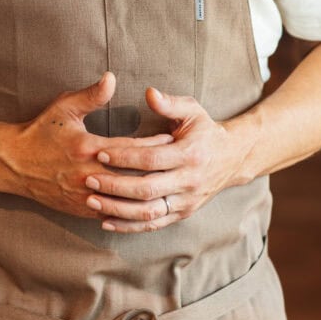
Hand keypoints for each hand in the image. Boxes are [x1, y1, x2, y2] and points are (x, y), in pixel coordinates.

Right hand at [0, 73, 172, 219]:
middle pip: (133, 175)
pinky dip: (131, 210)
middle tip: (179, 163)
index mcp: (88, 148)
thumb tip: (112, 77)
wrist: (14, 164)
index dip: (154, 143)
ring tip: (169, 184)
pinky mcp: (81, 209)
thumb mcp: (64, 108)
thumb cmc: (41, 132)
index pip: (131, 147)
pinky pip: (113, 213)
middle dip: (158, 169)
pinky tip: (147, 205)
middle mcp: (88, 175)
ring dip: (148, 193)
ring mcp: (85, 196)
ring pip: (125, 200)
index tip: (173, 137)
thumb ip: (91, 95)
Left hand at [82, 88, 251, 232]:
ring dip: (118, 209)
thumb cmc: (205, 130)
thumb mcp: (192, 111)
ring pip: (148, 212)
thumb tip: (149, 93)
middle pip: (147, 189)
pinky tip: (106, 222)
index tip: (99, 153)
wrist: (231, 158)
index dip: (124, 157)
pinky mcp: (183, 214)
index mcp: (190, 154)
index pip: (151, 159)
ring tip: (92, 201)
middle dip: (115, 186)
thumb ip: (170, 103)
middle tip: (88, 179)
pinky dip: (129, 226)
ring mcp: (186, 201)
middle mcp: (189, 181)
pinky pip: (153, 225)